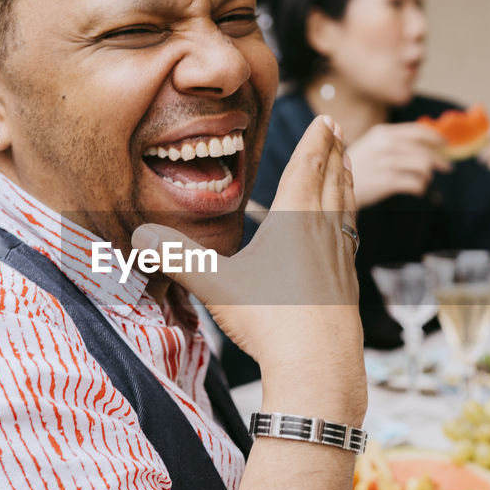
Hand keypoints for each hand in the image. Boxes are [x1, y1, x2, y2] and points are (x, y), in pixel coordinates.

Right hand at [133, 116, 364, 419]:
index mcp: (295, 220)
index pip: (307, 169)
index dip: (316, 143)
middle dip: (335, 154)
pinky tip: (345, 232)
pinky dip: (349, 222)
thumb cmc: (270, 321)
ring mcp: (341, 260)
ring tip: (348, 168)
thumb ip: (178, 257)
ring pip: (346, 209)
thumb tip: (138, 234)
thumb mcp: (215, 285)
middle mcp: (324, 233)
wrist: (319, 367)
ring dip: (346, 183)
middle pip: (332, 182)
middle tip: (339, 133)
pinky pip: (350, 240)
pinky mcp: (347, 286)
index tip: (327, 123)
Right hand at [345, 122, 449, 207]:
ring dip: (427, 176)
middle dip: (440, 160)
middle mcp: (385, 145)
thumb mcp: (370, 146)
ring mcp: (385, 163)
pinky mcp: (385, 182)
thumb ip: (393, 142)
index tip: (445, 143)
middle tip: (447, 168)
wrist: (332, 186)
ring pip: (423, 166)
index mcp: (382, 133)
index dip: (435, 137)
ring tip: (423, 181)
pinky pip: (415, 183)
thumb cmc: (356, 167)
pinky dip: (420, 187)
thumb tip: (425, 143)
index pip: (417, 131)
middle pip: (424, 150)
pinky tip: (417, 190)